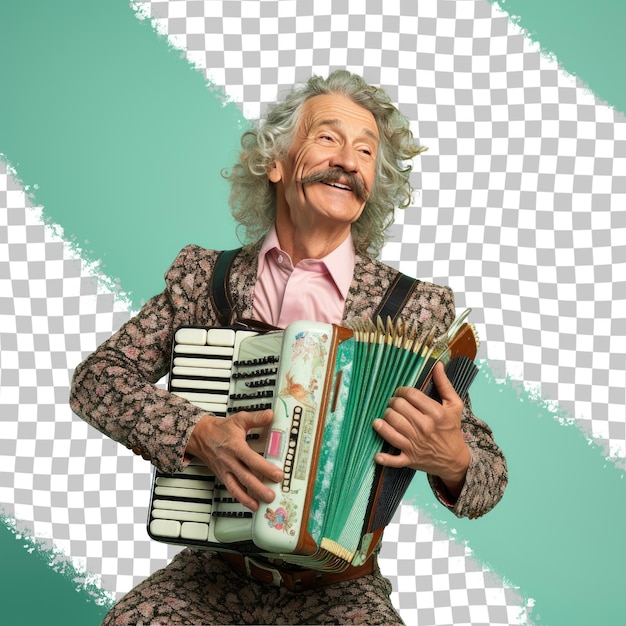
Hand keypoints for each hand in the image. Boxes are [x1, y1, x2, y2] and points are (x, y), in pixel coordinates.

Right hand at [185, 410, 282, 510]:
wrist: (200, 436)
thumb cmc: (221, 429)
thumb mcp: (240, 420)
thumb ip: (256, 418)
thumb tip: (271, 415)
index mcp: (235, 447)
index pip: (251, 459)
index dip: (265, 468)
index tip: (278, 475)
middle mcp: (229, 461)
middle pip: (245, 477)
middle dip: (259, 488)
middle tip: (271, 495)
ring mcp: (225, 470)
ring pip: (236, 488)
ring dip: (248, 498)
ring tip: (260, 505)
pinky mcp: (222, 476)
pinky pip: (231, 489)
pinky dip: (240, 498)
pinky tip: (250, 504)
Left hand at [373, 362, 469, 496]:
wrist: (455, 459)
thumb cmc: (452, 429)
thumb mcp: (454, 405)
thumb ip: (445, 384)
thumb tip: (437, 364)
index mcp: (435, 413)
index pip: (410, 394)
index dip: (401, 390)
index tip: (401, 392)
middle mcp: (424, 428)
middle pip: (397, 408)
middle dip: (392, 403)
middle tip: (394, 404)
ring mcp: (415, 444)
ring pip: (390, 425)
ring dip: (382, 420)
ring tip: (384, 417)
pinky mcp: (409, 458)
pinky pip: (393, 459)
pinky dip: (384, 458)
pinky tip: (377, 454)